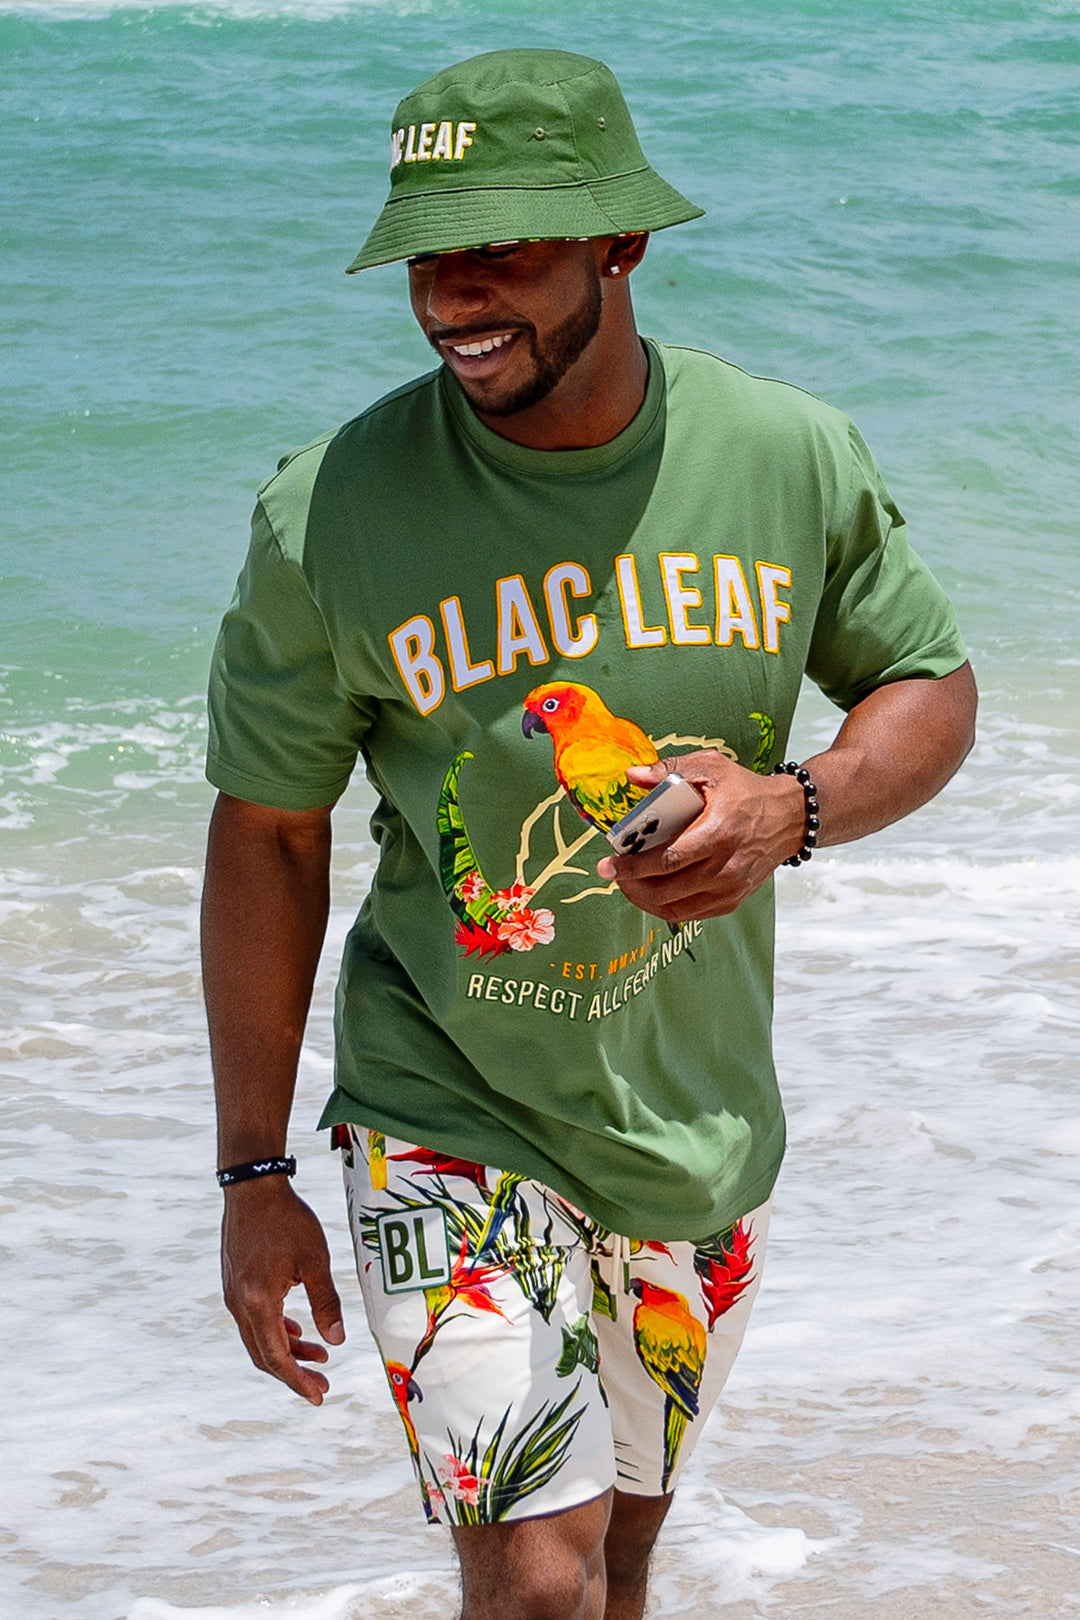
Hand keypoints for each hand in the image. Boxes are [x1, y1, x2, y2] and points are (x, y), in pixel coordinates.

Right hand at [220, 1176, 344, 1404]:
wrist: (253, 1186)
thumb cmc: (287, 1219)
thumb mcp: (315, 1259)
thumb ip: (326, 1302)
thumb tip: (338, 1340)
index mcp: (257, 1301)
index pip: (276, 1356)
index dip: (297, 1380)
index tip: (319, 1395)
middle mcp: (239, 1303)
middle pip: (263, 1353)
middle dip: (293, 1372)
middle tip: (322, 1384)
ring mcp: (233, 1293)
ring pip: (258, 1336)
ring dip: (287, 1349)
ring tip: (318, 1355)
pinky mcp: (235, 1282)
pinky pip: (254, 1319)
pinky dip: (275, 1330)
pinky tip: (296, 1327)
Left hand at [595, 751, 804, 922]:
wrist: (789, 817)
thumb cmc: (746, 791)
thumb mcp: (711, 767)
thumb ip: (669, 770)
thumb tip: (632, 776)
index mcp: (718, 833)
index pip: (667, 860)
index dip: (632, 867)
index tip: (607, 865)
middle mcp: (726, 867)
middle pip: (666, 890)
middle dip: (631, 885)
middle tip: (613, 874)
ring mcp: (731, 888)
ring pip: (675, 908)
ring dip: (644, 900)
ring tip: (628, 884)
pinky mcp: (734, 900)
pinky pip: (691, 914)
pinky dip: (666, 907)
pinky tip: (652, 893)